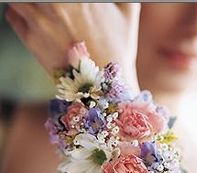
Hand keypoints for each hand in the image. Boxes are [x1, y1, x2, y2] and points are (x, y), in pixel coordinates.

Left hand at [6, 3, 139, 88]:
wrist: (105, 86)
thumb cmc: (120, 49)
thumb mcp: (129, 11)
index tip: (73, 3)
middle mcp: (55, 4)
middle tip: (59, 7)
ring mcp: (40, 21)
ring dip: (31, 1)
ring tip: (46, 9)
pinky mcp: (31, 39)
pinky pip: (13, 14)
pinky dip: (21, 12)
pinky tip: (37, 19)